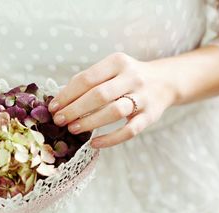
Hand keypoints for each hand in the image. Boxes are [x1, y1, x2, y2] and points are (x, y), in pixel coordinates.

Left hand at [48, 52, 177, 147]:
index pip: (86, 79)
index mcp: (117, 62)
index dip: (67, 95)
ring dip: (90, 122)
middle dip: (74, 109)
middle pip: (98, 95)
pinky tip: (94, 143)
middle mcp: (132, 77)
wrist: (165, 81)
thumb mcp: (111, 70)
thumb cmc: (127, 78)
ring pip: (114, 111)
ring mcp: (143, 97)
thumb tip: (60, 100)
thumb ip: (89, 81)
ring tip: (73, 129)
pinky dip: (110, 139)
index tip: (53, 107)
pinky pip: (129, 130)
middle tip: (59, 120)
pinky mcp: (150, 116)